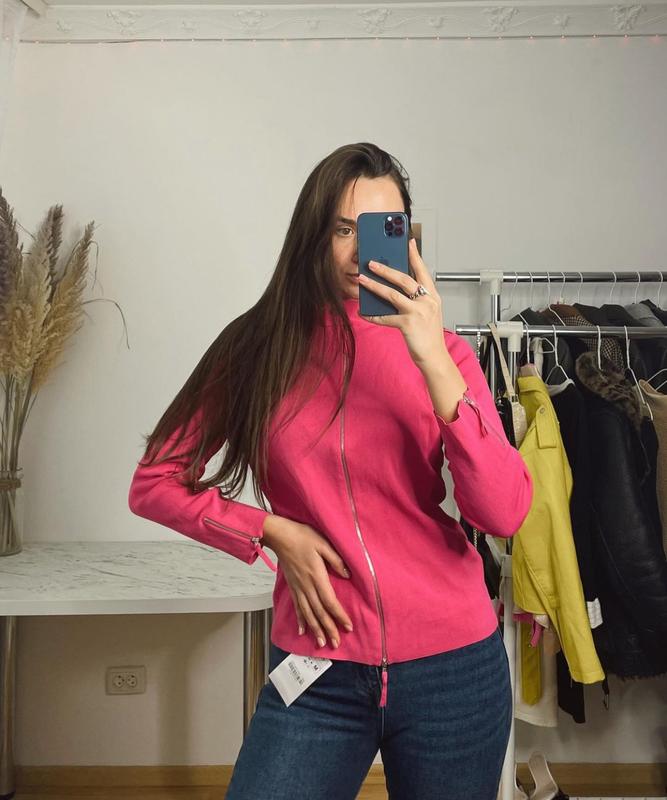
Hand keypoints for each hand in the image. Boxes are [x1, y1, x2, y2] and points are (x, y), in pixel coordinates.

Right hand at [265, 518, 353, 648]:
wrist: (279, 535)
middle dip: (328, 629)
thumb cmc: (302, 536)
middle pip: (319, 612)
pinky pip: (297, 607)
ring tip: (320, 643)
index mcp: (316, 576)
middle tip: (335, 644)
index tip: (348, 627)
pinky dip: (300, 620)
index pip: (329, 601)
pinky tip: (302, 631)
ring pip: (307, 613)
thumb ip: (336, 560)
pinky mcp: (292, 586)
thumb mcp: (323, 543)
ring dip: (315, 629)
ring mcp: (298, 588)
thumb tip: (347, 574)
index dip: (339, 615)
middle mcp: (306, 586)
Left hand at [358, 237, 445, 370]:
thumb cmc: (428, 336)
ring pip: (392, 294)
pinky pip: (386, 317)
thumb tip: (392, 289)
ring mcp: (418, 312)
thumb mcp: (427, 313)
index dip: (415, 255)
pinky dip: (373, 316)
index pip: (423, 271)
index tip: (408, 241)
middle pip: (404, 279)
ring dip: (374, 286)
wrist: (434, 357)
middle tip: (371, 262)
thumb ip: (415, 300)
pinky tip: (364, 313)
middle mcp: (427, 301)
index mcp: (433, 297)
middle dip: (385, 269)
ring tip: (362, 280)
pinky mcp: (408, 324)